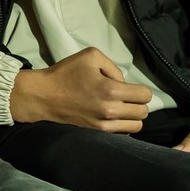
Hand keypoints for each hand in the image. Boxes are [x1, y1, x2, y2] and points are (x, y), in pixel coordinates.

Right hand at [9, 47, 153, 132]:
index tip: (128, 87)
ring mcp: (104, 124)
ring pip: (137, 125)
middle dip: (137, 102)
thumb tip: (123, 83)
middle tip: (124, 96)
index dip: (140, 89)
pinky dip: (123, 125)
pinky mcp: (98, 132)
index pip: (145, 95)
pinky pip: (123, 133)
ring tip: (121, 108)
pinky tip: (113, 116)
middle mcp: (111, 110)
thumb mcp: (90, 56)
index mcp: (112, 90)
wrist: (44, 95)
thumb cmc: (66, 73)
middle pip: (143, 111)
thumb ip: (113, 67)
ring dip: (132, 116)